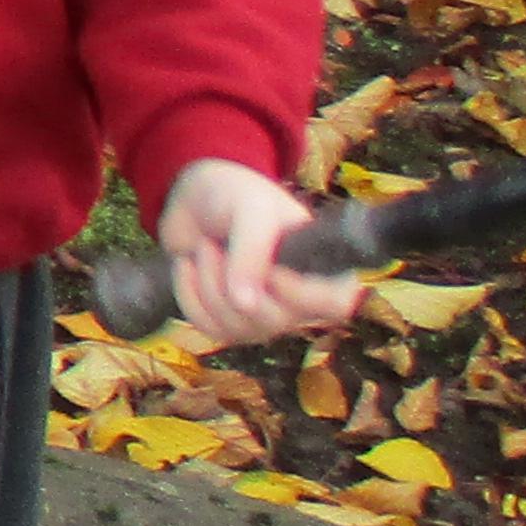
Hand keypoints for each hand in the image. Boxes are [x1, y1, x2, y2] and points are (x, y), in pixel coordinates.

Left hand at [156, 157, 366, 344]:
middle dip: (230, 277)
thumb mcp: (252, 209)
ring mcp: (266, 318)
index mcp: (323, 268)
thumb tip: (246, 305)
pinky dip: (188, 292)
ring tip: (206, 247)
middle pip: (273, 321)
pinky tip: (189, 265)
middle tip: (218, 243)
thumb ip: (254, 250)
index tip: (268, 268)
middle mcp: (300, 302)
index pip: (336, 304)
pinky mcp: (231, 324)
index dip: (299, 294)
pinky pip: (207, 327)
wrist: (194, 202)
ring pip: (235, 327)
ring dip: (207, 281)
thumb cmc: (237, 198)